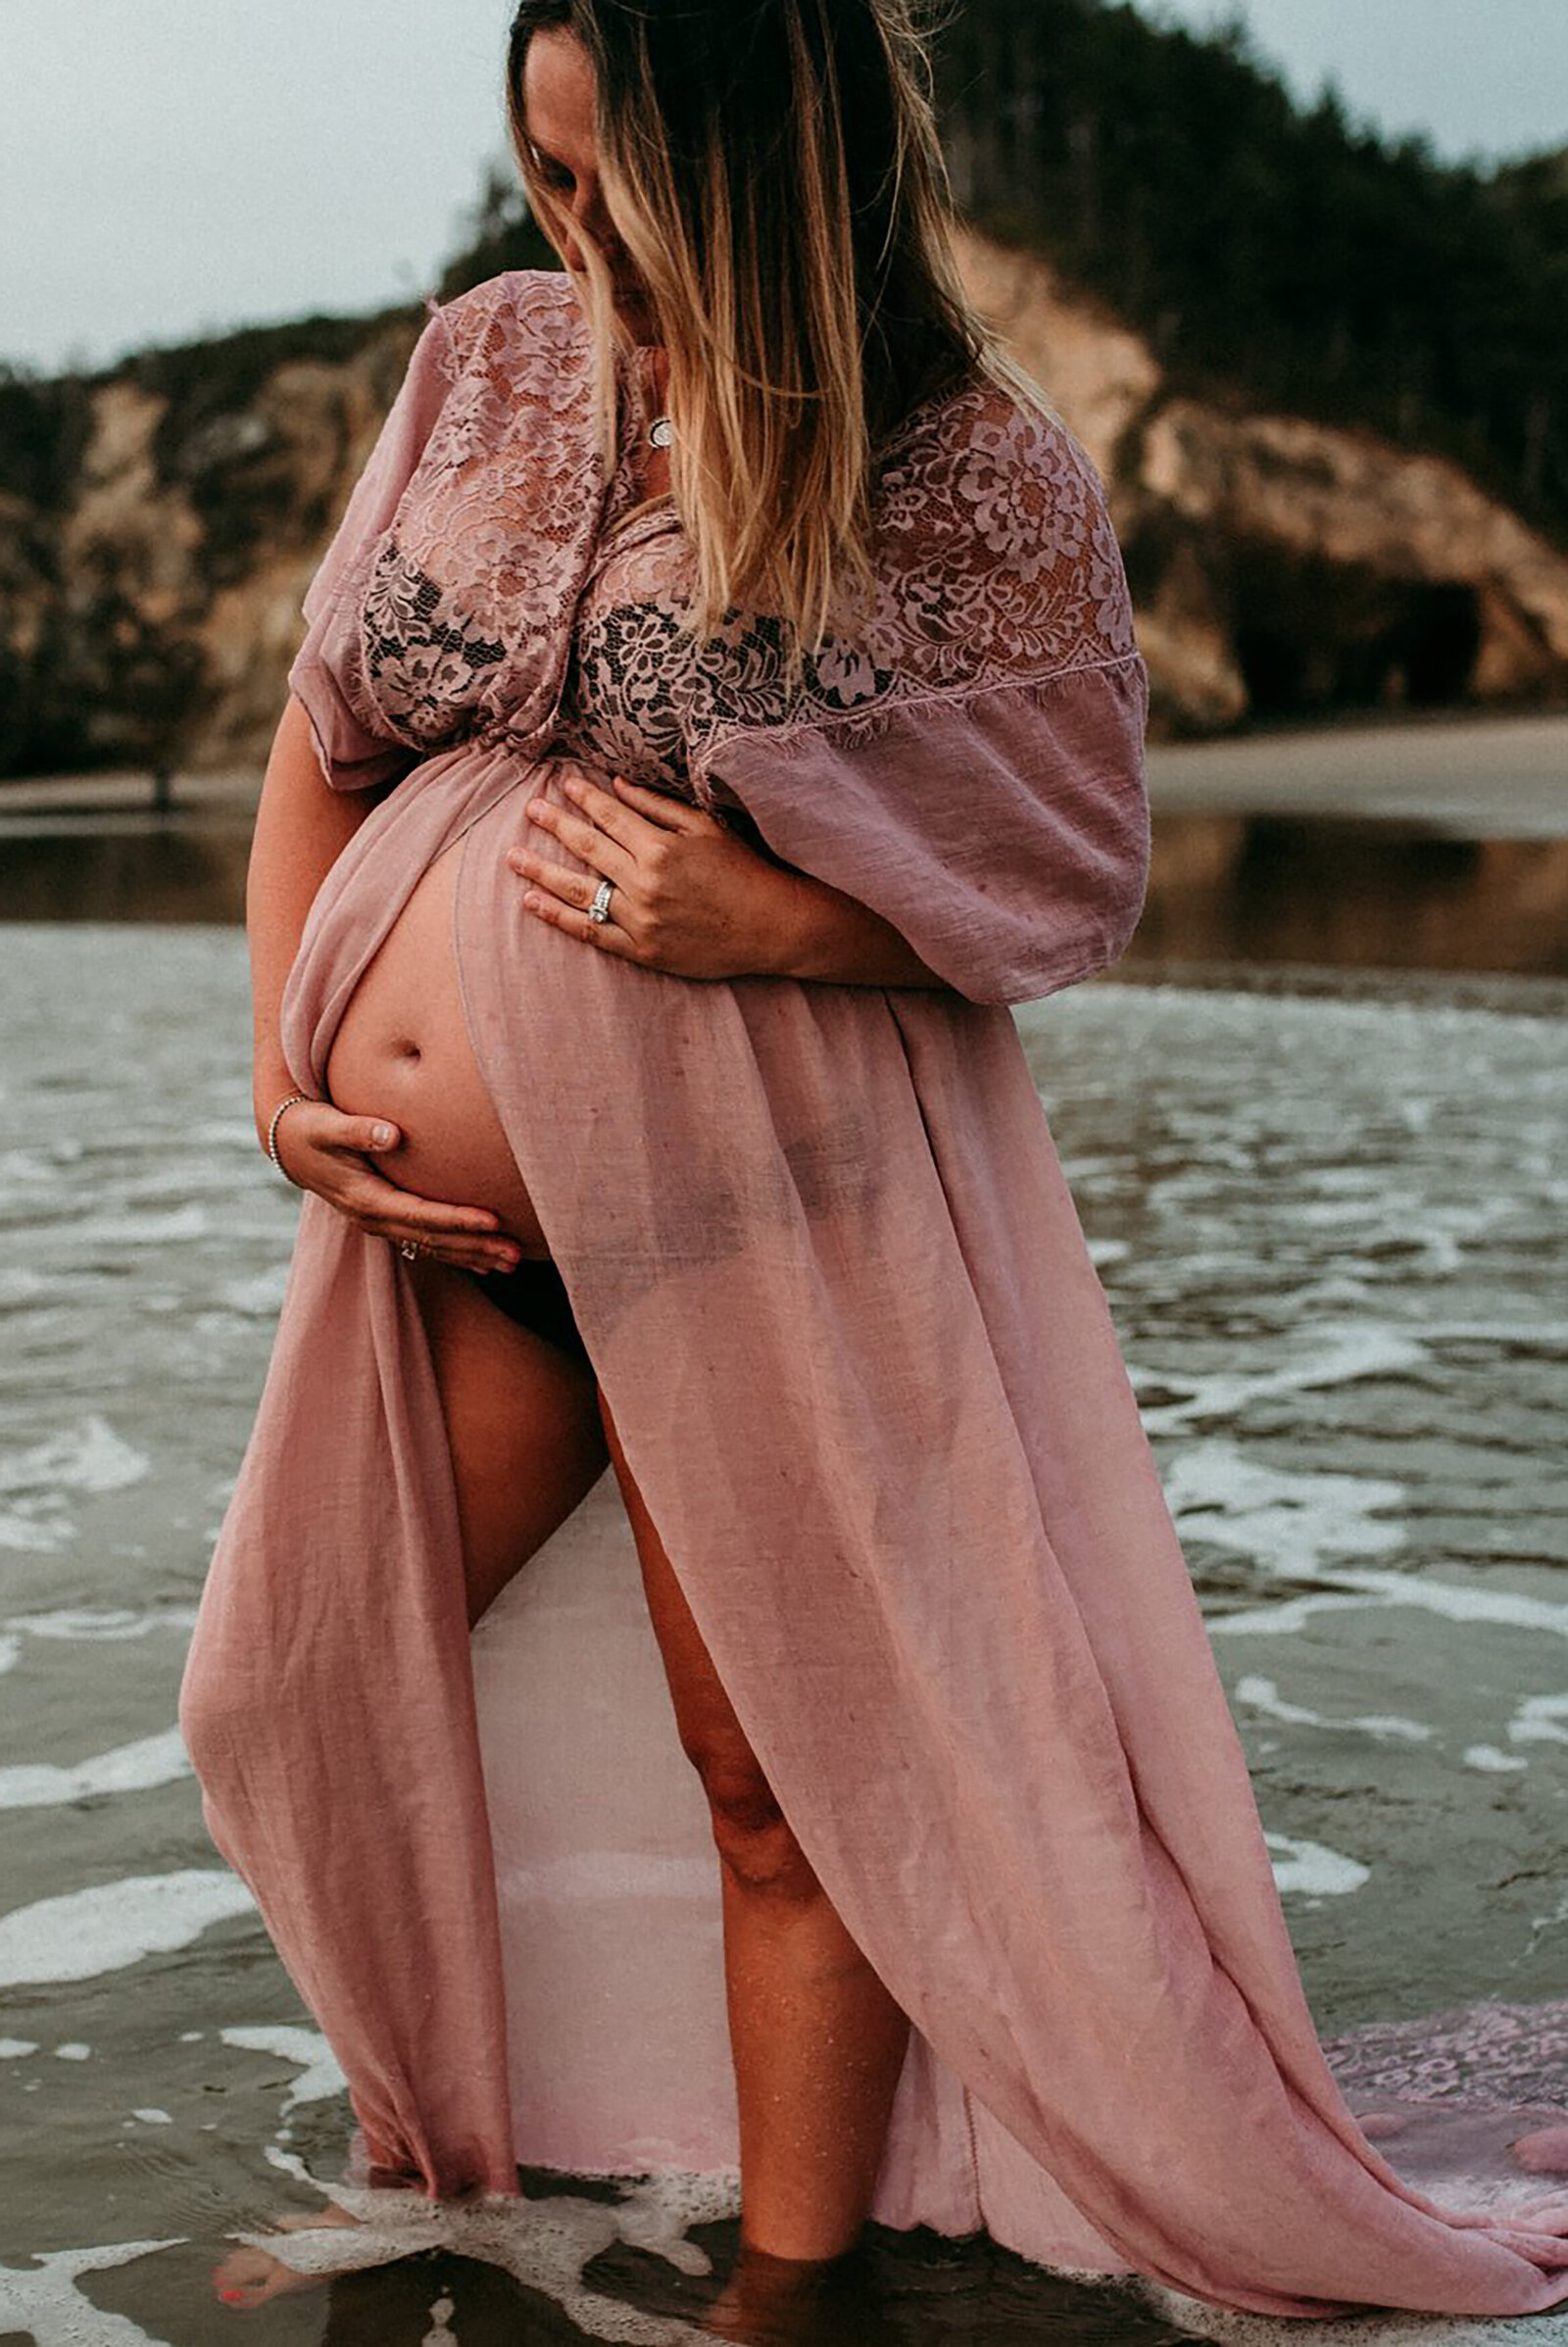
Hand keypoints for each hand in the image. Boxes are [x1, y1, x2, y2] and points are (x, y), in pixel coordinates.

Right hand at [267, 1098, 521, 1275]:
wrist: (289, 1145)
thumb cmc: (312, 1128)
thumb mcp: (327, 1126)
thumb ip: (357, 1130)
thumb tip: (391, 1134)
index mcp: (366, 1199)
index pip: (420, 1214)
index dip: (456, 1218)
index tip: (492, 1220)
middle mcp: (375, 1219)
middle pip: (433, 1239)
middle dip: (475, 1246)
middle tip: (516, 1254)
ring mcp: (381, 1223)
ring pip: (434, 1246)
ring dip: (473, 1255)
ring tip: (513, 1263)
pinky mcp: (386, 1219)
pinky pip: (426, 1243)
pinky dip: (456, 1253)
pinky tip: (485, 1263)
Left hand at [508, 772, 804, 981]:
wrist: (773, 926)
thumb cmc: (745, 870)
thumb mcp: (707, 827)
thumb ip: (658, 806)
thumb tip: (617, 784)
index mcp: (659, 847)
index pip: (608, 816)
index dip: (582, 798)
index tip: (560, 785)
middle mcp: (644, 883)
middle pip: (586, 849)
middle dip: (555, 825)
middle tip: (529, 809)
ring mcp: (641, 920)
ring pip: (580, 891)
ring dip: (541, 871)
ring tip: (513, 858)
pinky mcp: (644, 950)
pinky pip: (593, 933)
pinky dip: (560, 918)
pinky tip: (534, 904)